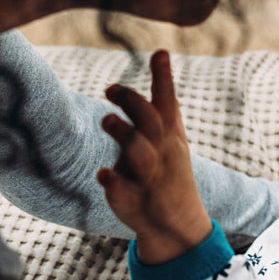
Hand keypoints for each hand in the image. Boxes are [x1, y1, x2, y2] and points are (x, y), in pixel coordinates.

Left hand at [96, 50, 211, 264]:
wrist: (175, 226)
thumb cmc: (170, 172)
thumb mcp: (173, 136)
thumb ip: (165, 100)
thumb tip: (161, 54)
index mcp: (168, 137)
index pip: (167, 103)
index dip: (163, 79)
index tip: (159, 53)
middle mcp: (160, 153)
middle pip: (151, 123)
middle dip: (134, 104)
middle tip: (110, 89)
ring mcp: (147, 177)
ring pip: (140, 154)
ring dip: (124, 134)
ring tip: (106, 120)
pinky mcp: (132, 200)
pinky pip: (122, 190)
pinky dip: (112, 181)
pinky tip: (102, 174)